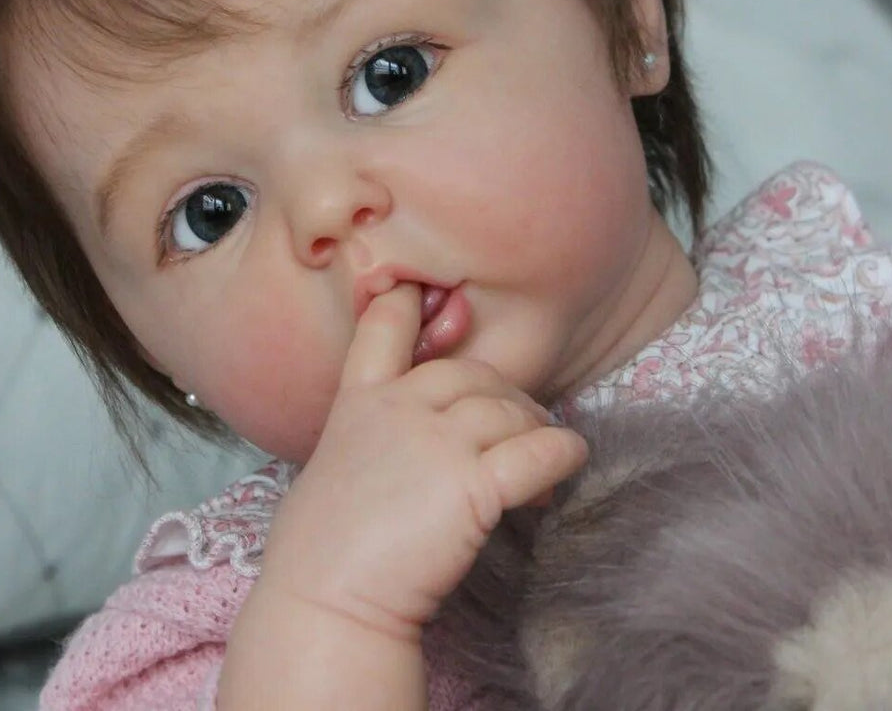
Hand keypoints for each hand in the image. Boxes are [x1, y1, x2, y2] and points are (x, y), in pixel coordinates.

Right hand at [258, 284, 588, 638]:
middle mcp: (397, 408)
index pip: (381, 331)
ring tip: (546, 459)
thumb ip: (372, 441)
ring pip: (508, 410)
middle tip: (522, 424)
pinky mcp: (472, 483)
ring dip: (535, 427)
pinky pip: (537, 453)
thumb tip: (414, 451)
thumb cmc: (320, 551)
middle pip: (469, 373)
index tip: (421, 288)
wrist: (326, 603)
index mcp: (357, 403)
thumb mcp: (333, 469)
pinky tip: (571, 460)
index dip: (405, 304)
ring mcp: (435, 442)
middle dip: (504, 394)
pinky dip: (563, 453)